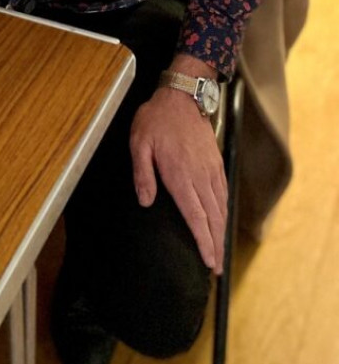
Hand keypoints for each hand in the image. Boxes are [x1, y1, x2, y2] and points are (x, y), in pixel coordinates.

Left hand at [130, 87, 226, 272]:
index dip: (203, 241)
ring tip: (220, 252)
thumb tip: (145, 202)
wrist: (182, 95)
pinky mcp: (216, 162)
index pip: (195, 216)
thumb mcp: (139, 143)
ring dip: (221, 231)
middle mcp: (200, 176)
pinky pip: (223, 192)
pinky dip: (224, 211)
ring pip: (220, 207)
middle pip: (212, 217)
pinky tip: (221, 220)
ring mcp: (211, 170)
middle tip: (217, 269)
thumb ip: (142, 174)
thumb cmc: (156, 119)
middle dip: (216, 245)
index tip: (209, 262)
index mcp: (180, 175)